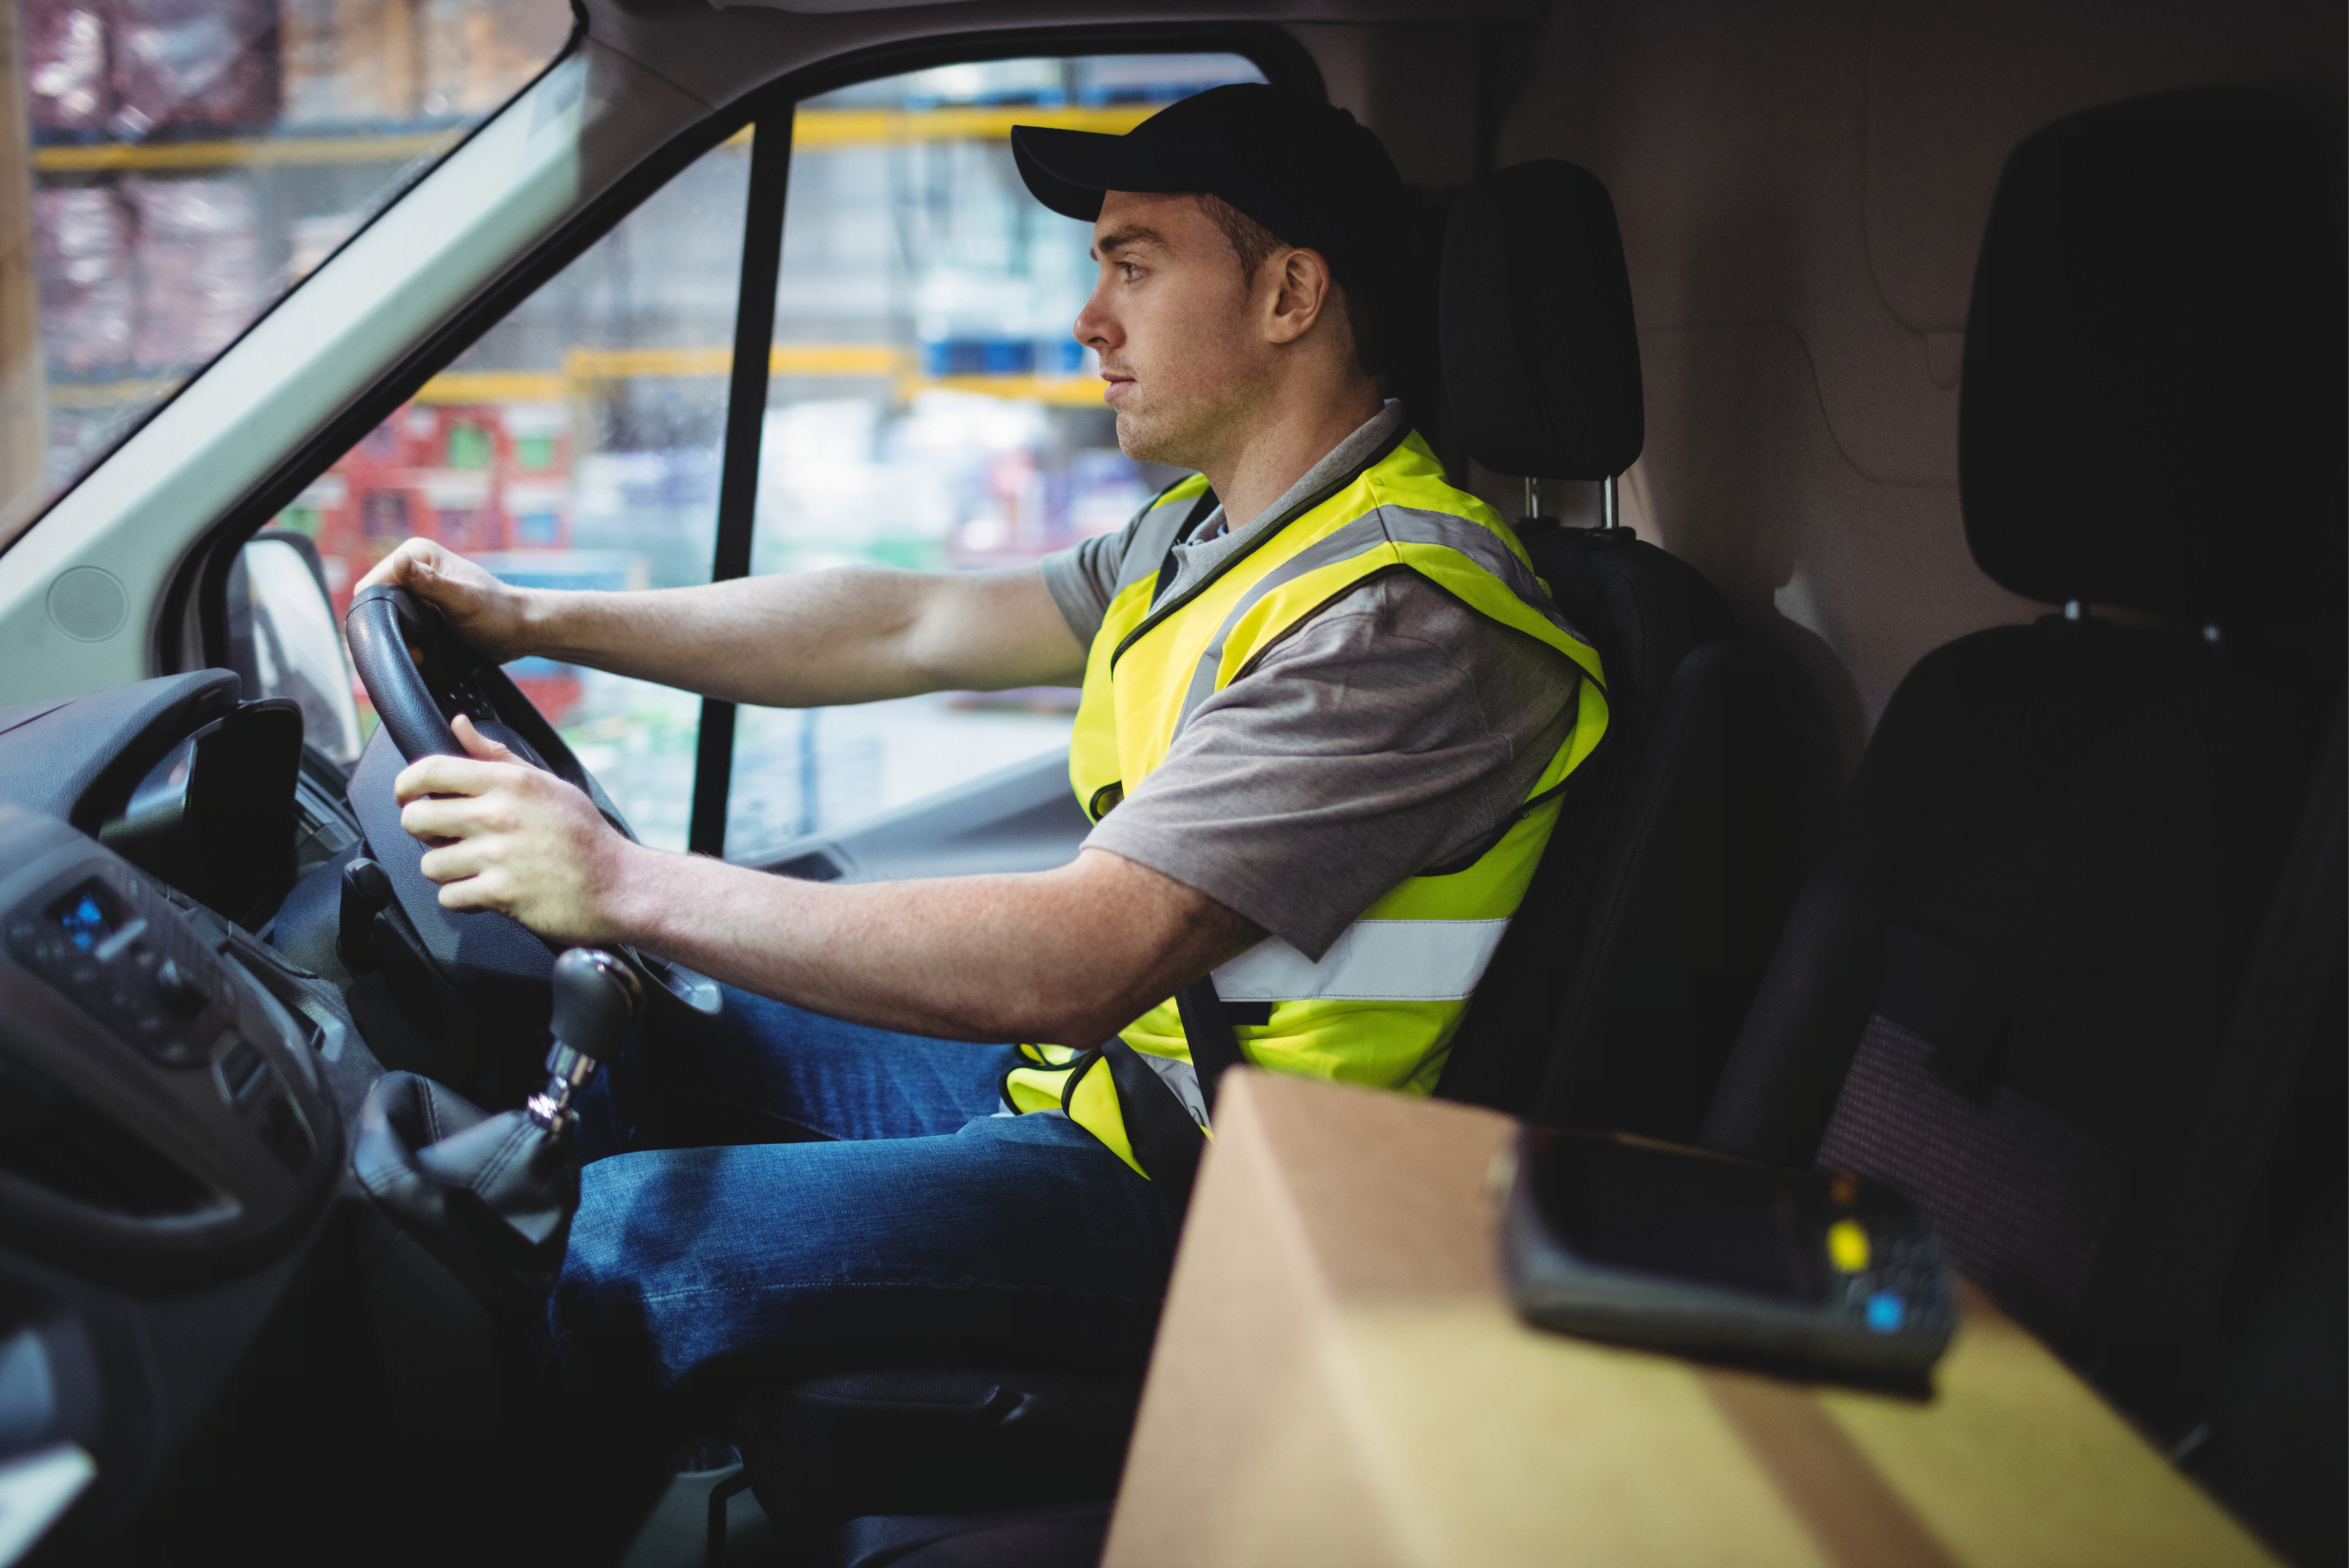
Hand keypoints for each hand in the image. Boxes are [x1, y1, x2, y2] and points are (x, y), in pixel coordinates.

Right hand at [355, 539, 535, 663]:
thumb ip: (429, 583)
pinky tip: (425, 653)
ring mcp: (415, 590)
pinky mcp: (420, 610)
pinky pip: (399, 627)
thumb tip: (398, 561)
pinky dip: (408, 641)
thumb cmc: (497, 613)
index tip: (401, 633)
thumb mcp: (463, 600)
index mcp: (417, 554)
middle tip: (416, 649)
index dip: (378, 610)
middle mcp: (412, 568)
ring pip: (385, 618)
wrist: (519, 632)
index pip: (372, 583)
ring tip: (422, 653)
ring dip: (399, 638)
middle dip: (389, 627)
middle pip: (375, 602)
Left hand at [393, 715, 644, 944]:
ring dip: (445, 870)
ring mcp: (498, 856)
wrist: (619, 885)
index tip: (406, 794)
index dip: (406, 783)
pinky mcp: (500, 894)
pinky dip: (461, 899)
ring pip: (430, 864)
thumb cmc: (585, 836)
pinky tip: (483, 890)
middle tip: (442, 836)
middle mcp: (499, 816)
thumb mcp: (546, 784)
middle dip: (422, 831)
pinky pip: (450, 897)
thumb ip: (496, 756)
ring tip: (471, 867)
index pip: (431, 770)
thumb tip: (459, 725)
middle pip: (417, 819)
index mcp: (509, 783)